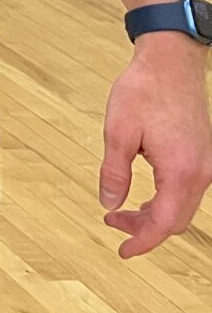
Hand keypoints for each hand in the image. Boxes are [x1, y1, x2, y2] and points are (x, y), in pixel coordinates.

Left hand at [99, 33, 211, 257]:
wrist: (171, 61)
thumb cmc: (143, 91)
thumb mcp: (117, 132)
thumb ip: (114, 172)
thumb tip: (110, 203)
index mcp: (181, 171)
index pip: (165, 223)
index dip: (143, 241)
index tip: (123, 251)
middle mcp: (201, 172)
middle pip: (177, 220)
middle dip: (146, 229)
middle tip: (112, 223)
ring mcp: (207, 164)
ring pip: (183, 206)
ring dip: (155, 214)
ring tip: (121, 211)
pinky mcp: (204, 155)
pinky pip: (187, 190)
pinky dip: (165, 199)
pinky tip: (143, 195)